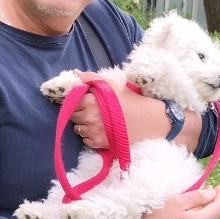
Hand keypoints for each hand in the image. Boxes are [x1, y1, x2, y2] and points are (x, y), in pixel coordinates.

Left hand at [69, 71, 200, 149]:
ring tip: (97, 120)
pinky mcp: (99, 144)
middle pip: (72, 115)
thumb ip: (90, 77)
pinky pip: (85, 140)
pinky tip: (101, 130)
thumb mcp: (111, 84)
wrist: (148, 120)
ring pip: (77, 129)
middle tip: (92, 110)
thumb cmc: (130, 99)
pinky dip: (90, 136)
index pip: (70, 101)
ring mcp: (94, 132)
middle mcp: (89, 117)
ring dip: (83, 125)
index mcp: (91, 100)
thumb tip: (73, 74)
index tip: (84, 100)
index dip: (76, 100)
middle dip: (79, 112)